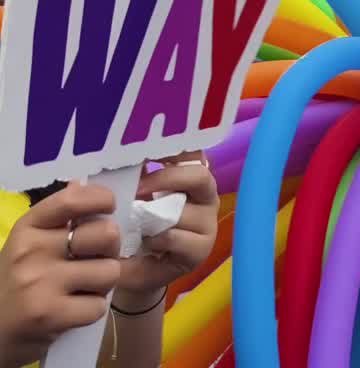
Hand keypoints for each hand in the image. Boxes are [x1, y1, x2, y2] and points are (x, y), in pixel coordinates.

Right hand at [0, 183, 121, 366]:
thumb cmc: (16, 284)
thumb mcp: (28, 245)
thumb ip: (57, 219)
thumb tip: (81, 182)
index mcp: (28, 227)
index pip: (73, 199)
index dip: (101, 199)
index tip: (108, 208)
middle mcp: (31, 250)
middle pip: (106, 234)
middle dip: (110, 251)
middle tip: (93, 262)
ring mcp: (39, 283)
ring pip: (109, 272)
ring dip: (102, 285)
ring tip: (80, 290)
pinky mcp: (49, 314)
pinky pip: (99, 306)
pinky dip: (91, 312)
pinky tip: (70, 312)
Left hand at [115, 152, 217, 302]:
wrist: (124, 268)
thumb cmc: (123, 224)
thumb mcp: (117, 195)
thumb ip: (114, 173)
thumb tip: (99, 150)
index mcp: (187, 175)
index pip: (193, 151)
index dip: (175, 146)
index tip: (149, 146)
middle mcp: (204, 196)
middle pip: (199, 176)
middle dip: (166, 179)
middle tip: (136, 187)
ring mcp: (206, 223)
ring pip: (186, 211)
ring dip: (154, 215)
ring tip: (133, 221)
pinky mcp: (199, 250)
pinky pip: (177, 238)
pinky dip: (156, 239)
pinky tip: (144, 242)